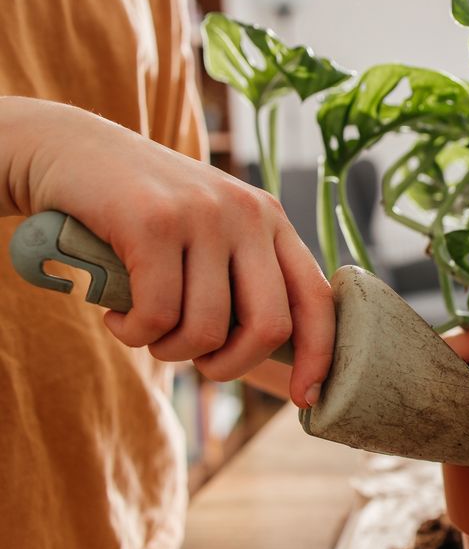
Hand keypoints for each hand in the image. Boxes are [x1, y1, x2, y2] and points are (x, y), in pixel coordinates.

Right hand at [1, 97, 333, 407]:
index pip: (316, 299)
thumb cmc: (143, 216)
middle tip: (199, 365)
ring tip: (146, 328)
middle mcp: (249, 214)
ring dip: (170, 350)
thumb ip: (242, 281)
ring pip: (208, 329)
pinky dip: (135, 334)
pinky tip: (118, 316)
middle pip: (269, 326)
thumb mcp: (208, 237)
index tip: (305, 398)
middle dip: (232, 366)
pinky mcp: (154, 221)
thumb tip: (280, 357)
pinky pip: (158, 315)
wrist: (70, 151)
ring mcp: (204, 214)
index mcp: (272, 221)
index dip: (319, 356)